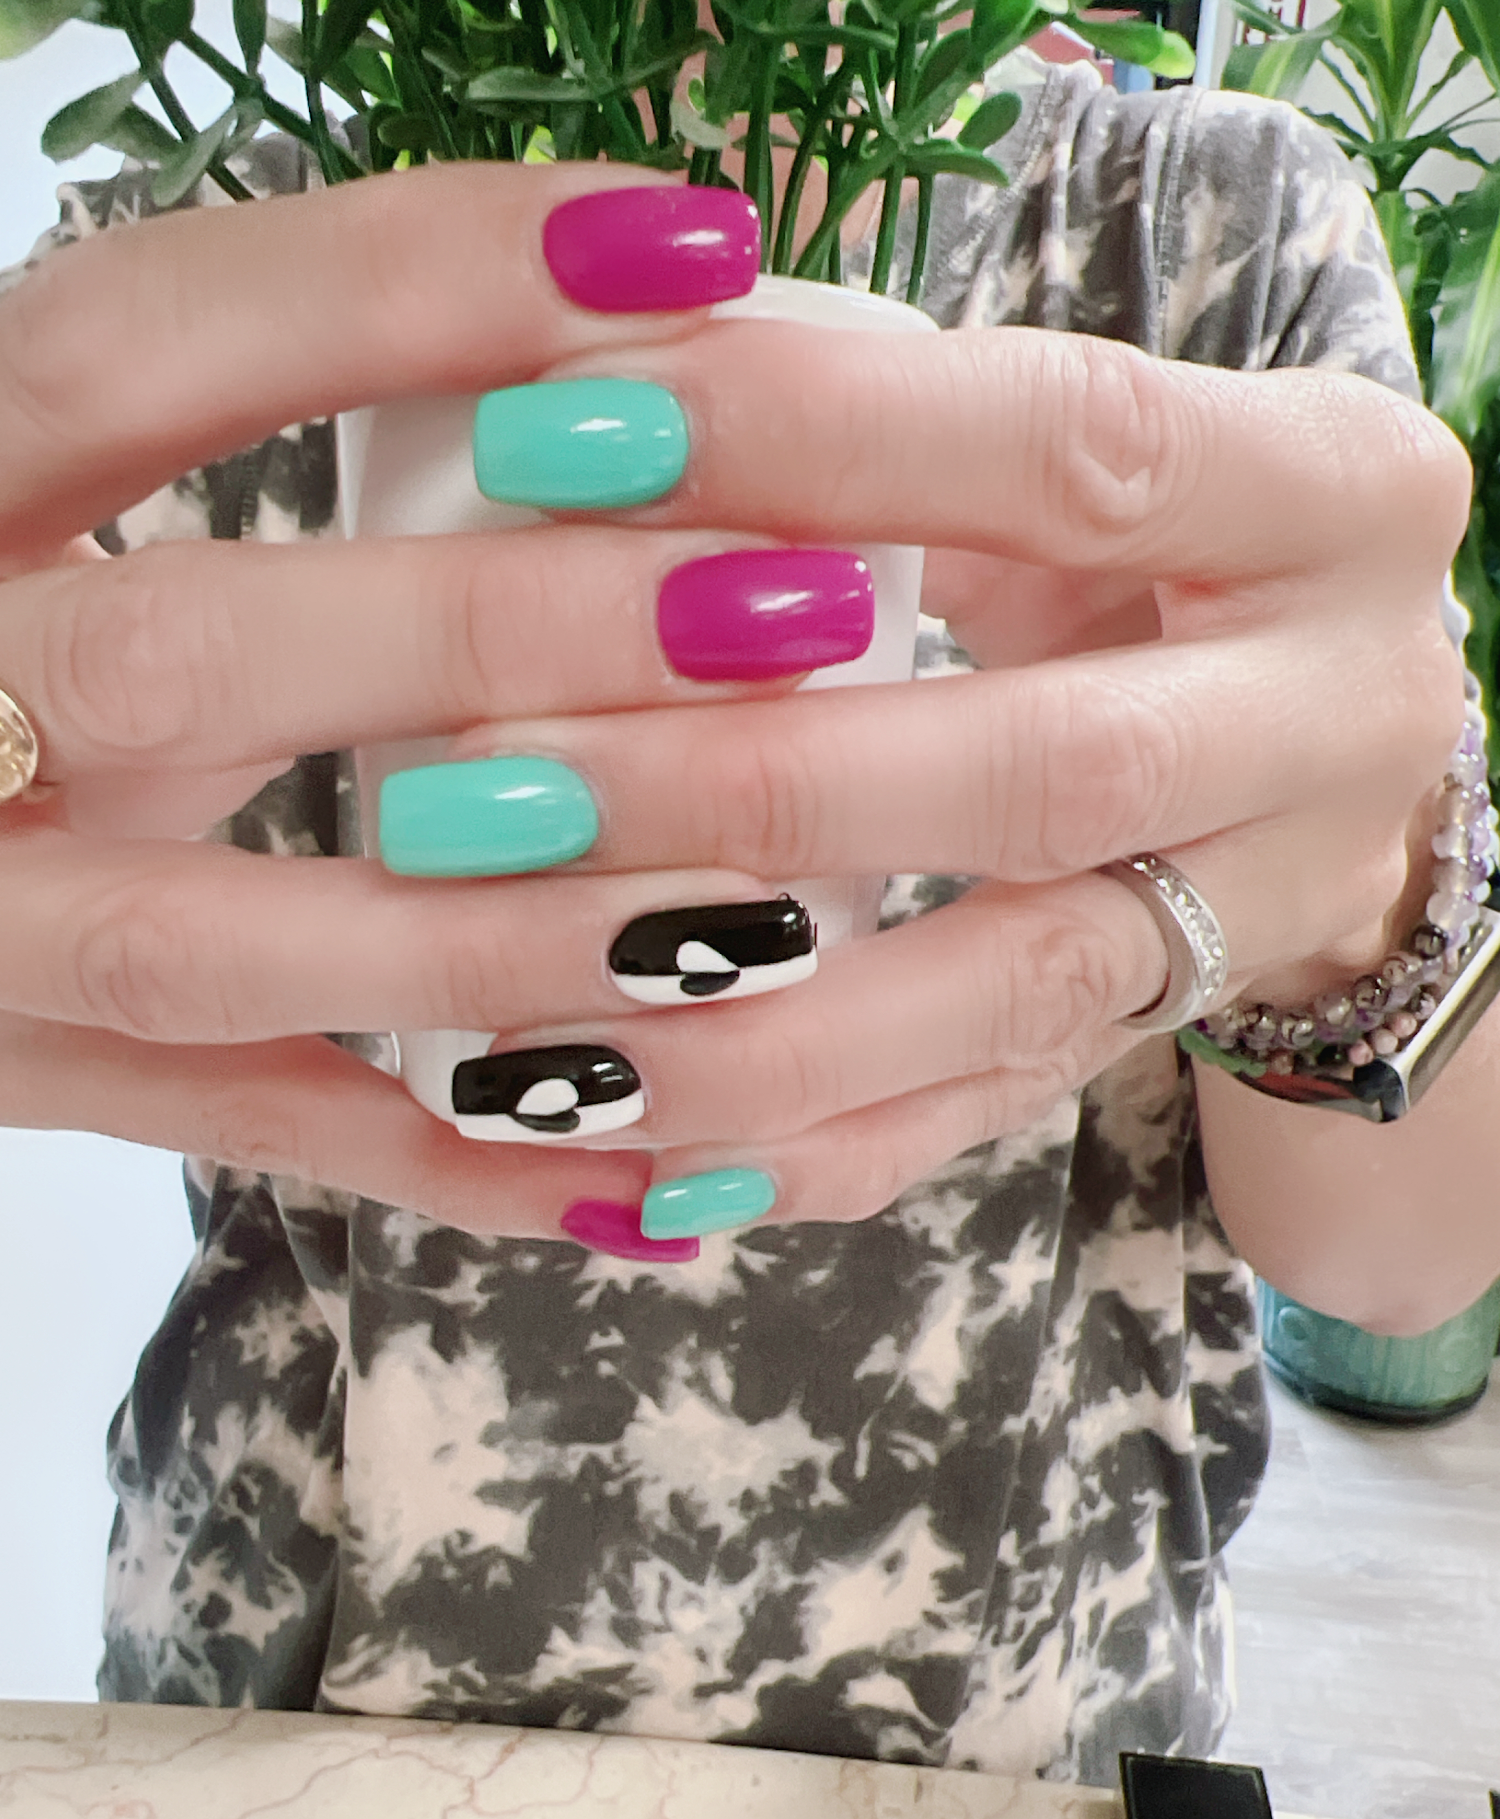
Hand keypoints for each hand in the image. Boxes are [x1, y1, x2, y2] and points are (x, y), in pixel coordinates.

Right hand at [0, 163, 792, 1236]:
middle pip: (180, 655)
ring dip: (490, 936)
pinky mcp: (8, 1073)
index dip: (405, 280)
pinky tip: (646, 1164)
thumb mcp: (70, 477)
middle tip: (784, 610)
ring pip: (198, 944)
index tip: (683, 254)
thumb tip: (632, 347)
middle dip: (495, 631)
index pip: (140, 339)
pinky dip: (442, 1157)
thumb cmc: (2, 612)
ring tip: (756, 925)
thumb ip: (248, 410)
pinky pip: (232, 1136)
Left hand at [449, 305, 1470, 1223]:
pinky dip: (801, 1147)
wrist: (1331, 736)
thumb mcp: (1068, 448)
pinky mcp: (1161, 1037)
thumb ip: (884, 442)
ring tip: (529, 1032)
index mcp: (1331, 501)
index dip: (815, 442)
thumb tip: (584, 408)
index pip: (1071, 451)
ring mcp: (1263, 910)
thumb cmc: (1148, 545)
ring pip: (1018, 993)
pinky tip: (631, 1161)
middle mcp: (1334, 719)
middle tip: (492, 786)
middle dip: (753, 784)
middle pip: (1049, 769)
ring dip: (759, 1025)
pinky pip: (982, 1122)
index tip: (557, 434)